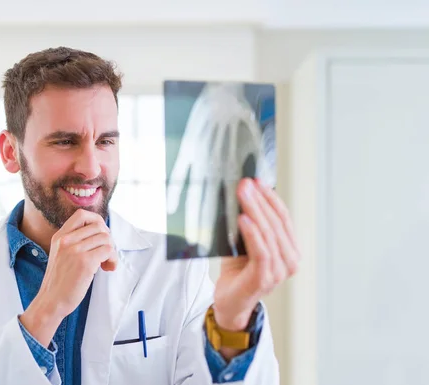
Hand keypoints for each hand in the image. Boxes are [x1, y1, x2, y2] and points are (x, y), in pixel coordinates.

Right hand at [20, 209, 117, 346]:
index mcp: (60, 236)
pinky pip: (109, 251)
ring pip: (106, 238)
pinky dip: (113, 259)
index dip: (97, 221)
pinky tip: (108, 268)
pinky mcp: (85, 262)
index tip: (100, 236)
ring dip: (112, 252)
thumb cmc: (59, 281)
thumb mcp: (61, 254)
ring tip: (106, 264)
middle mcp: (66, 240)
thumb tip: (101, 233)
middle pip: (98, 226)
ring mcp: (75, 250)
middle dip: (108, 239)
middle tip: (105, 254)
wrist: (51, 301)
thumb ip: (74, 242)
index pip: (82, 215)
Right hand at [166, 83, 275, 255]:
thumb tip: (256, 189)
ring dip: (193, 213)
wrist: (225, 94)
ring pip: (196, 190)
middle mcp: (218, 163)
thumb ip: (250, 164)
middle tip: (205, 246)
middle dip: (209, 224)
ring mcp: (202, 157)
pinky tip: (172, 208)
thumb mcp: (252, 142)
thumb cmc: (241, 119)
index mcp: (236, 164)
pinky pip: (181, 171)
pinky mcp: (190, 149)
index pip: (232, 198)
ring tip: (191, 234)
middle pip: (212, 199)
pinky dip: (176, 190)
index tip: (230, 239)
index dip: (230, 219)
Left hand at [213, 178, 298, 337]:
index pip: (283, 218)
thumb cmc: (238, 272)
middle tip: (247, 184)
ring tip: (243, 195)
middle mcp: (289, 261)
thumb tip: (244, 195)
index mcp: (289, 250)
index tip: (258, 182)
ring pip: (270, 234)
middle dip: (261, 200)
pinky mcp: (264, 279)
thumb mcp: (245, 243)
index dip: (271, 198)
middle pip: (277, 223)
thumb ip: (249, 225)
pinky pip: (261, 251)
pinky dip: (253, 233)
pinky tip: (243, 219)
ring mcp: (279, 271)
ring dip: (255, 211)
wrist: (229, 303)